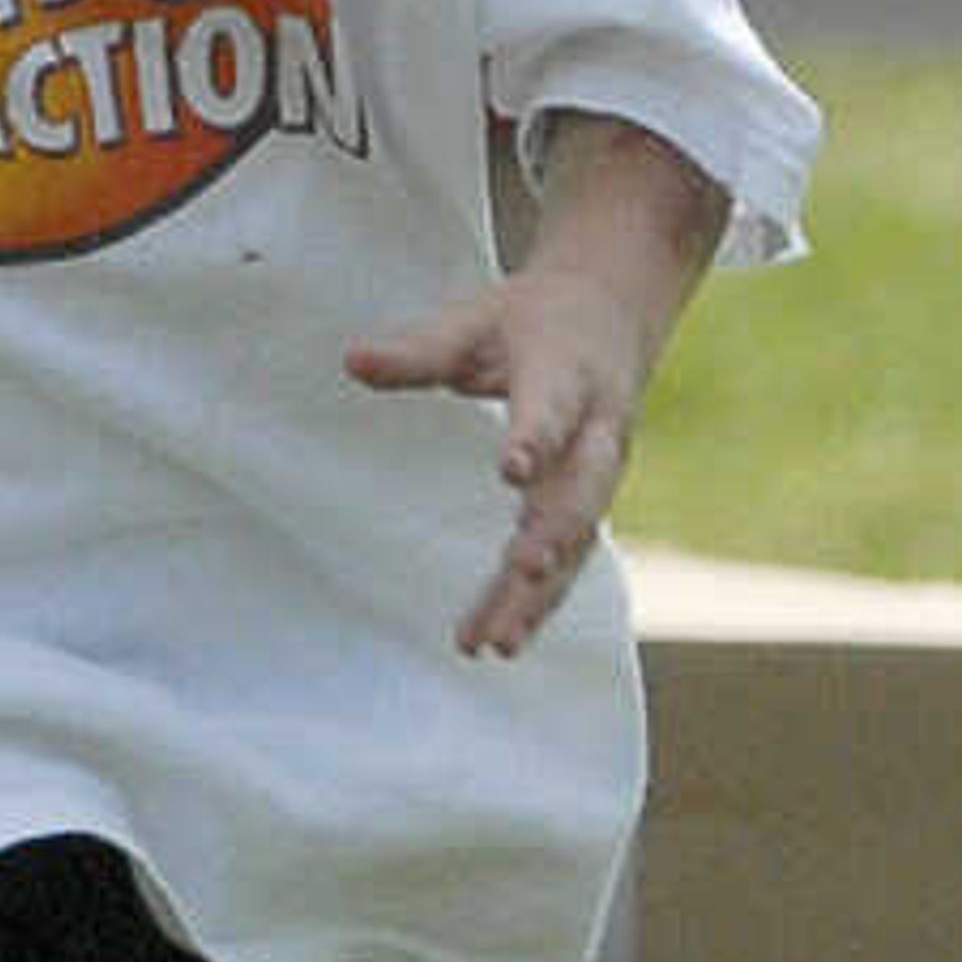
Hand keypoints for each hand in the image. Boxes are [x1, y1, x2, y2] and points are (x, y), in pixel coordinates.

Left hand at [345, 259, 651, 658]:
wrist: (608, 317)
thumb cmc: (528, 322)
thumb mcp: (474, 320)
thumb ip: (419, 349)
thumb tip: (352, 359)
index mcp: (567, 376)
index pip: (552, 410)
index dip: (535, 438)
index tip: (512, 470)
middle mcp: (596, 434)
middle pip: (582, 490)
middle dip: (555, 534)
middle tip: (523, 573)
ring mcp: (597, 476)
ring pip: (576, 543)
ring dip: (540, 594)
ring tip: (497, 644)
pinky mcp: (586, 505)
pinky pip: (567, 561)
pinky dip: (536, 602)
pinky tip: (497, 642)